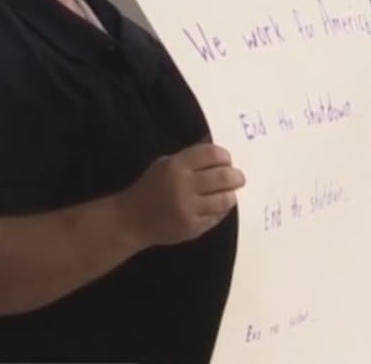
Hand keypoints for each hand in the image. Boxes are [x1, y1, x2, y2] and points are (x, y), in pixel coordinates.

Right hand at [117, 143, 244, 246]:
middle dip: (235, 176)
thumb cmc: (150, 187)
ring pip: (225, 199)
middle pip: (223, 177)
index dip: (224, 156)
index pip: (211, 154)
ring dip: (231, 194)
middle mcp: (184, 187)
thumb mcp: (165, 164)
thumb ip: (191, 156)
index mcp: (176, 166)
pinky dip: (221, 210)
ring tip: (230, 192)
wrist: (132, 220)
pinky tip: (218, 206)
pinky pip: (217, 217)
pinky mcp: (193, 228)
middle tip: (238, 177)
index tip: (227, 160)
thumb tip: (216, 144)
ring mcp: (189, 209)